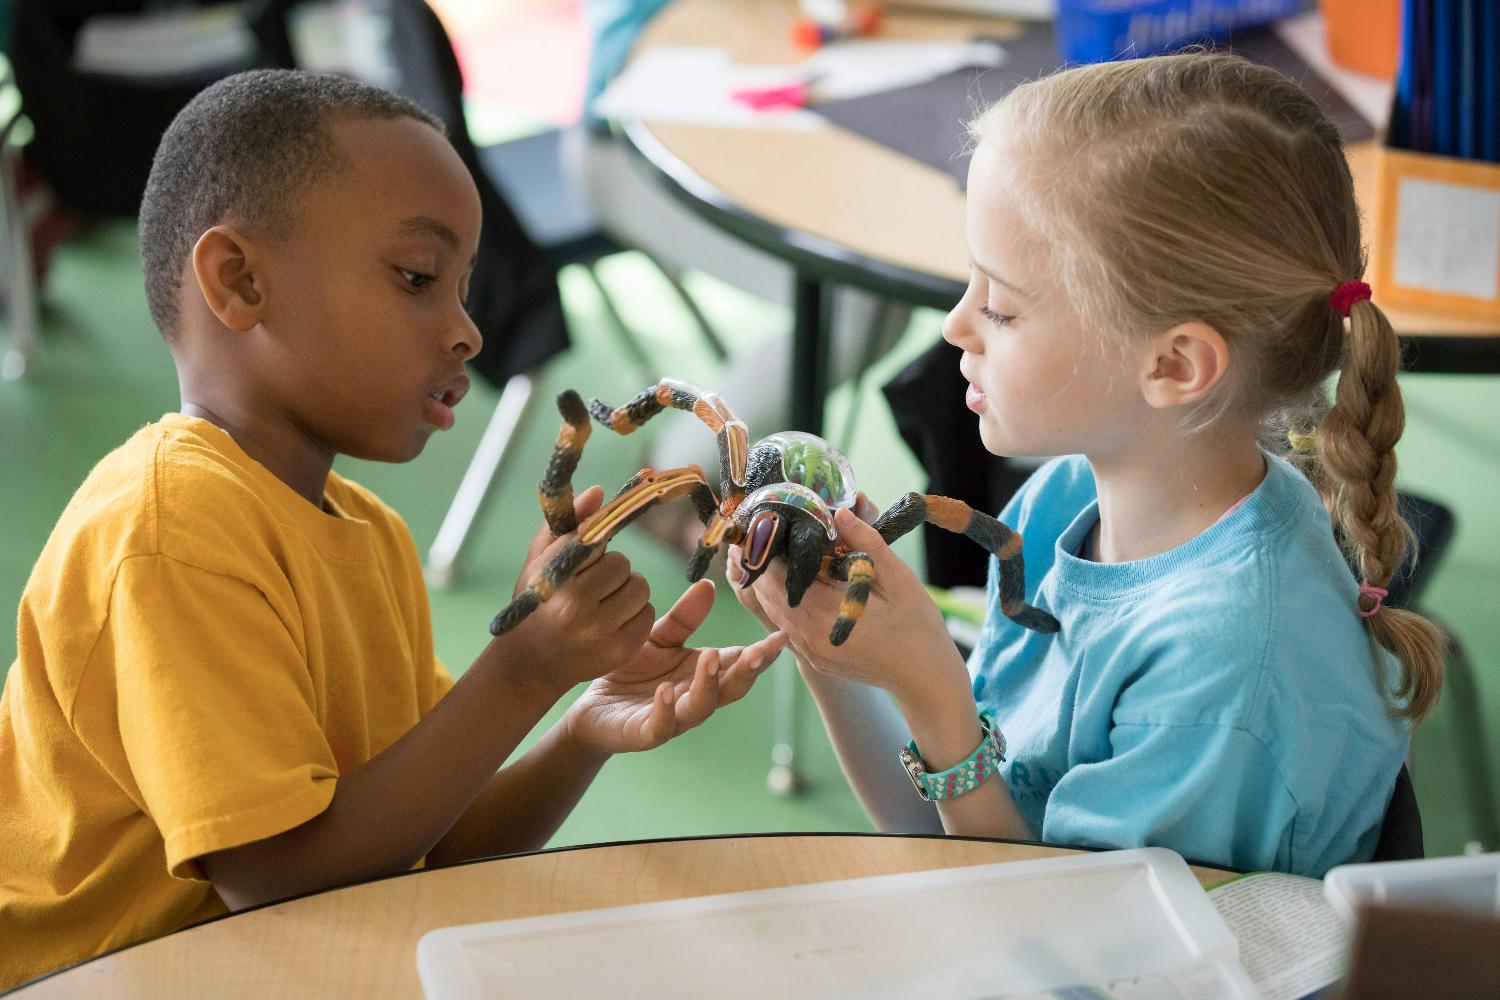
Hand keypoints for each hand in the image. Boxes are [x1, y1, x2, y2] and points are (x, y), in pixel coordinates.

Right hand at [495, 486, 654, 690]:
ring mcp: (600, 634)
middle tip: (594, 583)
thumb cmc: (536, 602)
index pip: (595, 541)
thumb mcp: (540, 560)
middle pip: (623, 565)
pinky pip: (647, 615)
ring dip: (628, 589)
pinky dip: (635, 613)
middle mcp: (577, 609)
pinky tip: (612, 620)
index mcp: (555, 581)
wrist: (530, 663)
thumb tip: (599, 492)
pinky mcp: (620, 652)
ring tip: (604, 600)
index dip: (592, 549)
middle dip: (613, 569)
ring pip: (640, 588)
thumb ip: (569, 523)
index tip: (583, 561)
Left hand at [564, 579, 788, 753]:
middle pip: (730, 689)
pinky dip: (666, 710)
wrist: (591, 708)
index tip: (781, 636)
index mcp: (702, 673)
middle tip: (759, 651)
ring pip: (701, 708)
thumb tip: (708, 585)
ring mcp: (672, 718)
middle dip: (747, 671)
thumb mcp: (658, 638)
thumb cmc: (630, 672)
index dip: (761, 653)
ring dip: (710, 685)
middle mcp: (694, 697)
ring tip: (711, 657)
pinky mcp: (644, 733)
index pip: (738, 663)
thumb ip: (684, 618)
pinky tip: (666, 690)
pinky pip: (660, 726)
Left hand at [737, 501, 965, 712]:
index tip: (764, 522)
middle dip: (761, 563)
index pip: (782, 576)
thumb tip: (840, 513)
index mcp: (827, 616)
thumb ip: (867, 544)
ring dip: (766, 583)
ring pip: (773, 612)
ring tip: (758, 553)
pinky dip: (780, 603)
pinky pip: (786, 627)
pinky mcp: (816, 659)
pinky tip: (782, 583)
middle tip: (751, 533)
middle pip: (768, 594)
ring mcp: (812, 652)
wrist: (926, 678)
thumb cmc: (919, 627)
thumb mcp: (898, 579)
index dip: (769, 549)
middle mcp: (811, 638)